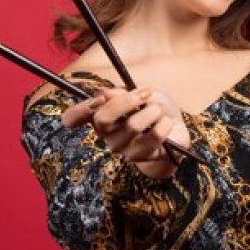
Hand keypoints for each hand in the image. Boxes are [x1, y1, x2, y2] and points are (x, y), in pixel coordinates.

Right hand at [62, 87, 190, 178]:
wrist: (176, 129)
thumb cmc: (154, 107)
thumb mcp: (141, 93)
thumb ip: (123, 93)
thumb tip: (104, 93)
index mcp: (100, 115)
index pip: (72, 118)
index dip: (79, 109)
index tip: (100, 98)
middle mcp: (106, 134)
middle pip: (102, 119)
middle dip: (126, 101)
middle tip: (145, 94)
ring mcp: (122, 148)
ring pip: (132, 126)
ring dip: (152, 111)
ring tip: (159, 110)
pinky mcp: (141, 157)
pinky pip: (153, 136)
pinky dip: (164, 123)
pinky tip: (166, 123)